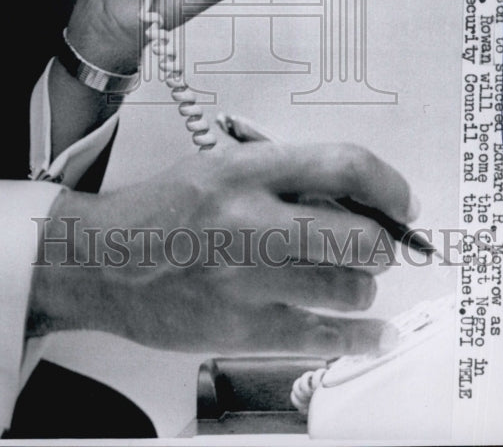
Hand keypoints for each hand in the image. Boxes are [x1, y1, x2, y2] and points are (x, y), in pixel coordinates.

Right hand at [28, 141, 416, 355]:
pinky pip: (323, 336)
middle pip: (362, 236)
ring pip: (350, 289)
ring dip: (361, 286)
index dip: (388, 184)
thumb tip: (350, 197)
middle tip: (375, 244)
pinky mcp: (243, 328)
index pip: (343, 166)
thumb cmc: (158, 211)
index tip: (401, 199)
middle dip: (381, 243)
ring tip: (348, 279)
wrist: (102, 262)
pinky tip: (369, 332)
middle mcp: (252, 221)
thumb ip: (280, 176)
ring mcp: (249, 279)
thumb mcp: (216, 167)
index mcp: (245, 171)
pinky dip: (358, 336)